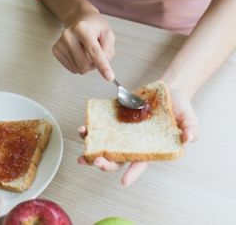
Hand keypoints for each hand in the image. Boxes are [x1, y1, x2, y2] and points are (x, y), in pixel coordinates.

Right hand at [52, 11, 115, 80]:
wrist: (79, 20)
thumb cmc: (94, 28)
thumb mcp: (108, 34)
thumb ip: (108, 51)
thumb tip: (102, 67)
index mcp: (83, 29)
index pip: (94, 52)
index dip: (103, 66)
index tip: (109, 77)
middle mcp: (68, 35)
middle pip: (85, 65)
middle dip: (94, 64)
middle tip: (95, 52)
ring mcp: (60, 44)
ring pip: (78, 69)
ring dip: (86, 64)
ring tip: (85, 50)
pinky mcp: (56, 51)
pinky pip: (72, 69)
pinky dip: (78, 64)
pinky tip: (78, 52)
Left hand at [77, 88, 199, 185]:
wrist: (168, 91)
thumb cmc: (179, 108)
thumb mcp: (189, 118)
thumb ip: (190, 129)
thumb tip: (188, 138)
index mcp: (149, 149)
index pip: (139, 164)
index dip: (132, 174)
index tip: (124, 182)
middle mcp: (132, 144)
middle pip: (116, 160)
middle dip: (104, 163)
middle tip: (95, 161)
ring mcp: (122, 133)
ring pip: (104, 146)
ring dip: (91, 147)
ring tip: (83, 141)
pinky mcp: (115, 120)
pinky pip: (100, 128)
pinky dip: (91, 130)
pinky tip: (84, 128)